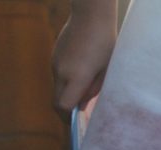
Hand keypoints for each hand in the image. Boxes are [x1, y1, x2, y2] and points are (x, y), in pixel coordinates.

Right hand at [51, 0, 118, 114]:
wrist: (91, 16)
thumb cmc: (106, 44)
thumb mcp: (106, 71)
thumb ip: (94, 90)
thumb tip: (82, 106)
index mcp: (76, 77)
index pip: (63, 105)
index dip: (68, 117)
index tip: (78, 122)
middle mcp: (61, 72)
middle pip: (56, 101)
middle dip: (65, 111)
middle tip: (79, 116)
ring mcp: (55, 63)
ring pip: (57, 88)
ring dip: (67, 94)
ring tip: (86, 93)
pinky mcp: (54, 56)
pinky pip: (58, 76)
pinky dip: (66, 82)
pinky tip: (82, 75)